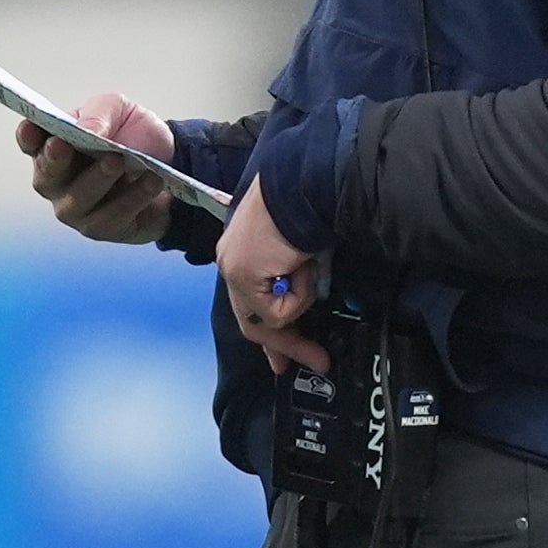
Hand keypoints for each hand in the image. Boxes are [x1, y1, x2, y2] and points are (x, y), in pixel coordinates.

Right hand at [16, 91, 173, 244]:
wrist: (172, 164)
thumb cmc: (132, 134)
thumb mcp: (118, 110)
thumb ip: (99, 113)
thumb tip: (86, 129)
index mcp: (54, 146)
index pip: (30, 142)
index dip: (27, 136)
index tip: (31, 126)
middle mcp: (57, 182)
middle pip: (45, 177)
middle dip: (53, 161)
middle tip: (63, 145)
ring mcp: (77, 209)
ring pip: (78, 200)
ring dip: (98, 179)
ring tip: (118, 161)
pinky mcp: (104, 228)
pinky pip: (114, 216)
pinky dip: (134, 196)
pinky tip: (152, 180)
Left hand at [219, 180, 325, 374]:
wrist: (305, 187)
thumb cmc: (309, 207)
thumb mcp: (300, 252)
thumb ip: (293, 280)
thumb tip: (307, 306)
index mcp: (241, 249)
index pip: (248, 301)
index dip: (269, 333)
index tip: (282, 359)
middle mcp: (230, 259)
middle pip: (251, 319)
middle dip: (286, 344)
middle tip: (316, 360)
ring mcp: (233, 268)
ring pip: (268, 317)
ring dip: (300, 303)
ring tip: (309, 269)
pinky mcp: (242, 275)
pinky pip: (277, 311)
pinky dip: (300, 294)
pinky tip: (302, 264)